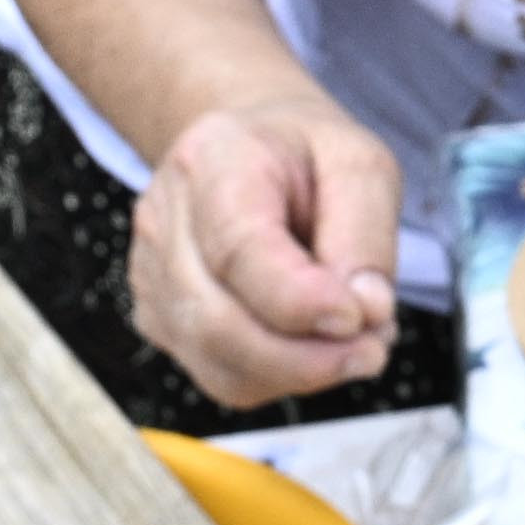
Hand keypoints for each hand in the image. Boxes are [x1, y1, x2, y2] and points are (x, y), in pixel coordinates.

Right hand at [130, 92, 407, 409]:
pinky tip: (315, 347)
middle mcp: (164, 220)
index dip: (298, 300)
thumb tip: (367, 313)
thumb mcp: (360, 164)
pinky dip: (278, 377)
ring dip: (298, 373)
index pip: (237, 250)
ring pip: (217, 362)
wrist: (251, 147)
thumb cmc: (306, 155)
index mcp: (212, 161)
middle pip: (216, 321)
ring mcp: (151, 274)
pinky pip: (218, 375)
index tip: (359, 320)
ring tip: (355, 344)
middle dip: (306, 358)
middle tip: (373, 350)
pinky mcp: (158, 319)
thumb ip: (367, 234)